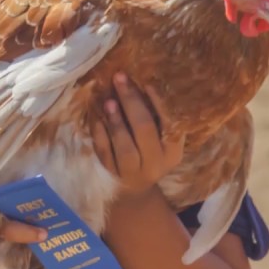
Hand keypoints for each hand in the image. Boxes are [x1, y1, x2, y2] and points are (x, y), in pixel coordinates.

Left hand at [90, 72, 183, 200]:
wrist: (134, 189)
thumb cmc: (150, 154)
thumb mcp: (161, 141)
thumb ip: (157, 118)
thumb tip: (142, 81)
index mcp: (172, 151)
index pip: (170, 125)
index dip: (159, 103)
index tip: (147, 83)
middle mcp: (155, 163)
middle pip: (145, 131)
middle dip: (132, 102)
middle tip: (120, 79)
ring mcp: (131, 171)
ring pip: (125, 147)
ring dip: (116, 121)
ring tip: (109, 100)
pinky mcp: (111, 174)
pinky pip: (104, 152)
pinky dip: (99, 133)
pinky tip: (96, 116)